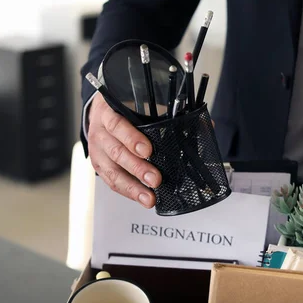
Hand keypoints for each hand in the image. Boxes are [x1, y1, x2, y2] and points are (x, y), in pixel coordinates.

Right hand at [87, 93, 161, 207]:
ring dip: (133, 187)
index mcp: (108, 114)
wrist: (100, 114)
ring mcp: (97, 152)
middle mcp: (99, 134)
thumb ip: (167, 115)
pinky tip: (141, 197)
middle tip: (155, 179)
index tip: (148, 151)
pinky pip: (111, 182)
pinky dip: (128, 191)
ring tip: (149, 198)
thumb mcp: (139, 105)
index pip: (117, 125)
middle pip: (116, 153)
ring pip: (112, 172)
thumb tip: (205, 125)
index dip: (132, 139)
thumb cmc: (123, 111)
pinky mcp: (99, 166)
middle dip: (137, 168)